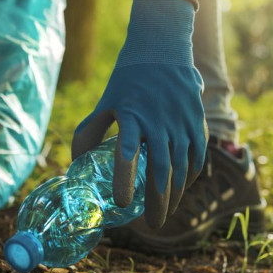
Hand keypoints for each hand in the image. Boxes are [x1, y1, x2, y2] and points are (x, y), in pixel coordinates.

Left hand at [72, 0, 207, 228]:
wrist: (162, 47)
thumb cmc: (128, 79)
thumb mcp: (105, 102)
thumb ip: (90, 132)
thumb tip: (75, 165)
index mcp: (131, 116)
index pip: (127, 154)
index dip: (125, 180)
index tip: (122, 204)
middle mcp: (158, 121)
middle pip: (161, 169)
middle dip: (158, 201)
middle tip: (152, 225)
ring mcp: (180, 121)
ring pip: (181, 166)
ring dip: (175, 193)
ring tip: (166, 212)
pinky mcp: (196, 119)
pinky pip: (197, 153)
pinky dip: (191, 174)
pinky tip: (183, 186)